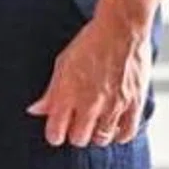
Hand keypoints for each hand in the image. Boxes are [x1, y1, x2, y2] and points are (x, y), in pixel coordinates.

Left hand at [25, 16, 152, 147]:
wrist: (121, 29)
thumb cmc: (91, 42)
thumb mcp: (63, 64)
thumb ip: (50, 92)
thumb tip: (35, 110)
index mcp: (68, 94)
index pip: (55, 132)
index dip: (55, 135)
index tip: (57, 132)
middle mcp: (89, 103)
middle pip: (79, 139)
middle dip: (76, 134)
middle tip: (79, 125)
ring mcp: (113, 105)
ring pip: (102, 139)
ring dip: (97, 135)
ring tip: (97, 124)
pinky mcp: (134, 103)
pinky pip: (127, 133)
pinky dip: (120, 135)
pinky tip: (116, 128)